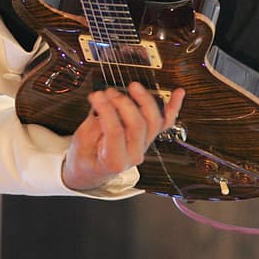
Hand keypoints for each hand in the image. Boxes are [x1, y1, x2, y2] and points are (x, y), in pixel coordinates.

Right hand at [62, 82, 184, 191]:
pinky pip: (164, 123)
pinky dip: (172, 108)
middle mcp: (134, 155)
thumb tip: (104, 104)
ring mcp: (144, 146)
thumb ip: (94, 125)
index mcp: (115, 161)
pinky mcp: (147, 137)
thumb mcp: (80, 145)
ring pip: (154, 122)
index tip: (97, 96)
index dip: (106, 110)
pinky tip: (178, 94)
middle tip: (109, 92)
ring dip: (145, 101)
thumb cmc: (85, 159)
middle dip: (123, 104)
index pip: (115, 132)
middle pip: (137, 125)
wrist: (92, 171)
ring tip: (133, 87)